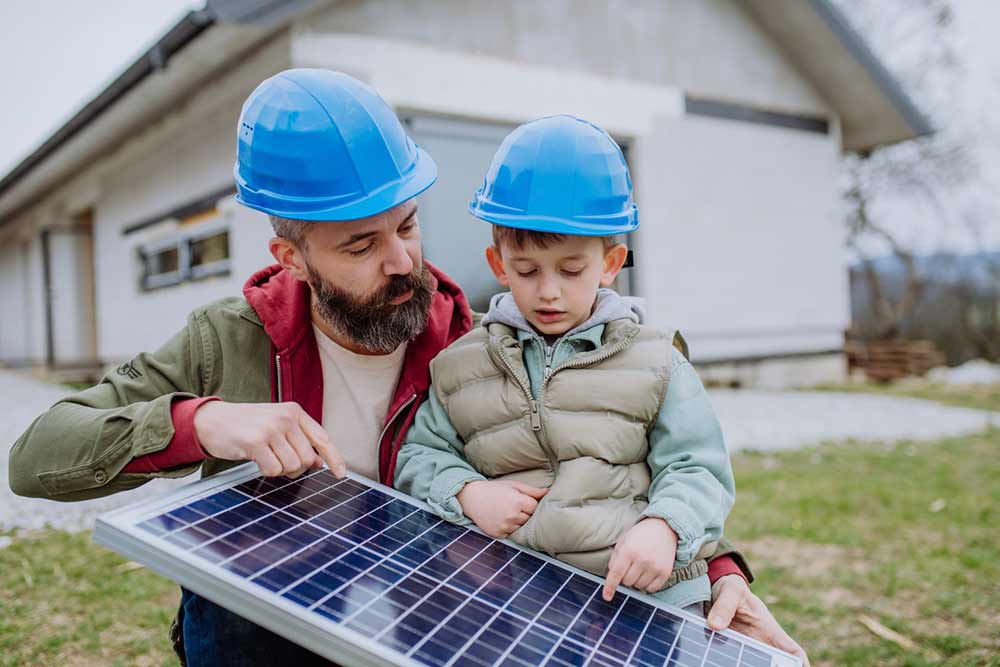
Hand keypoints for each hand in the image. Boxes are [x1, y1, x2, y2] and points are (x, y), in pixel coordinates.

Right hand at [194, 401, 345, 478]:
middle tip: (278, 460)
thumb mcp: (276, 425)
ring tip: (266, 457)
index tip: (341, 474)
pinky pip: (273, 471)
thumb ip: (299, 440)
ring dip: (280, 470)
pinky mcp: (255, 442)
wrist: (211, 420)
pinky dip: (266, 471)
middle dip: (296, 468)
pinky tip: (255, 459)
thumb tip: (320, 462)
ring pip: (292, 467)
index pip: (322, 438)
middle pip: (308, 459)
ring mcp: (270, 428)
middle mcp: (285, 417)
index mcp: (294, 411)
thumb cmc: (246, 425)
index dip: (334, 458)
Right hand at [456, 479, 547, 538]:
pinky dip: (508, 528)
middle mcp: (512, 516)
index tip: (521, 500)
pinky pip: (511, 534)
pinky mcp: (498, 535)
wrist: (471, 497)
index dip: (529, 504)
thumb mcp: (514, 485)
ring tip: (506, 512)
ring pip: (520, 527)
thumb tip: (548, 492)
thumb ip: (532, 491)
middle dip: (524, 513)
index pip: (535, 507)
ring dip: (517, 522)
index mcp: (517, 502)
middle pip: (529, 519)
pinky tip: (500, 519)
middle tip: (513, 506)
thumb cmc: (495, 489)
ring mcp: (504, 527)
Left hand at [602, 517, 677, 600]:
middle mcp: (642, 559)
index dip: (610, 587)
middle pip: (627, 582)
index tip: (607, 597)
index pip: (616, 573)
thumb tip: (612, 577)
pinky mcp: (665, 572)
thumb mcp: (623, 541)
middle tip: (630, 566)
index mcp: (629, 550)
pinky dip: (647, 585)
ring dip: (636, 581)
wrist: (664, 528)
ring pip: (639, 586)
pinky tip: (648, 573)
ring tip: (640, 567)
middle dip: (625, 577)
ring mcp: (655, 567)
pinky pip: (652, 589)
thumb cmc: (640, 535)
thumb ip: (615, 558)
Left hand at [707, 574, 809, 666]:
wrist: (713, 587)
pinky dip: (727, 660)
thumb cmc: (730, 587)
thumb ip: (725, 606)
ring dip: (746, 663)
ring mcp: (746, 646)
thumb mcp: (730, 591)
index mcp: (769, 629)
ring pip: (751, 661)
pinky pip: (732, 657)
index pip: (792, 651)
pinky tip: (718, 662)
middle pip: (773, 662)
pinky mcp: (729, 647)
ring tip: (734, 664)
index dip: (800, 664)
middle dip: (771, 666)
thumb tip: (715, 625)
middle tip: (752, 666)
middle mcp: (760, 642)